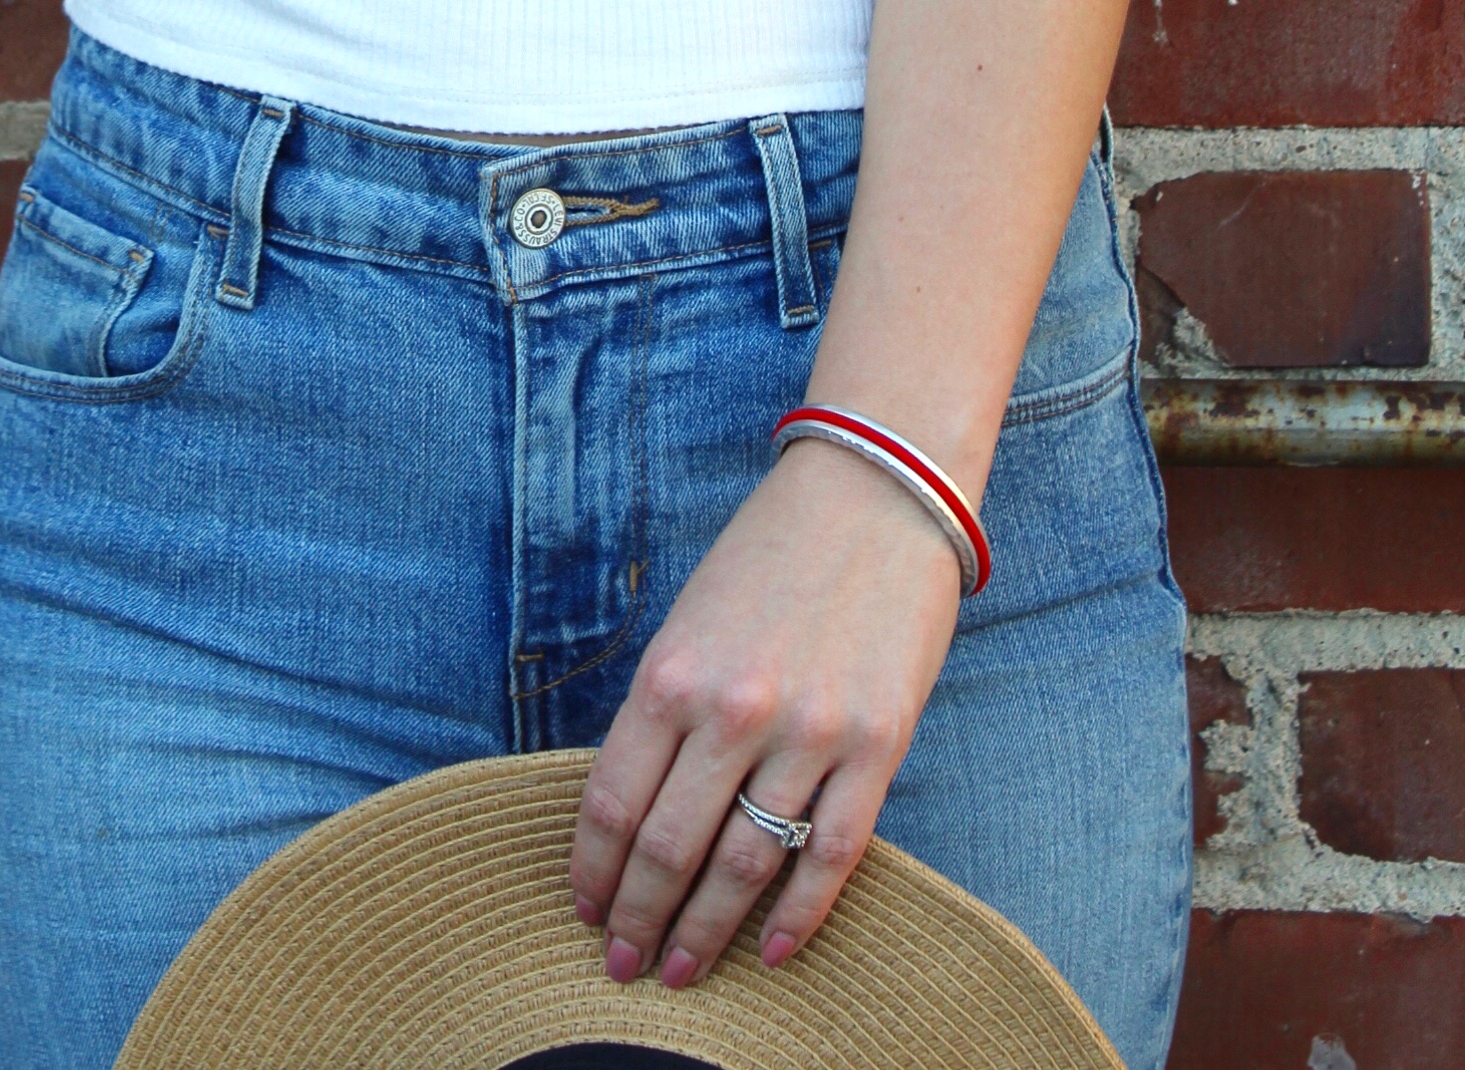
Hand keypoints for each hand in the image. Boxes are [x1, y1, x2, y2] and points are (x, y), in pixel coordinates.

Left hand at [569, 444, 961, 992]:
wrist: (877, 493)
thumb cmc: (772, 553)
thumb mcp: (690, 618)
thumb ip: (666, 707)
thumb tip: (637, 808)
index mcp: (673, 673)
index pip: (613, 803)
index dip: (594, 871)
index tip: (587, 911)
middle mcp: (733, 712)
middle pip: (670, 850)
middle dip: (640, 920)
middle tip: (626, 968)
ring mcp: (809, 734)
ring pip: (744, 867)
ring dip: (707, 933)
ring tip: (683, 972)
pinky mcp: (877, 747)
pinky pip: (831, 855)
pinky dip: (800, 915)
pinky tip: (774, 951)